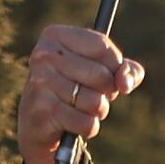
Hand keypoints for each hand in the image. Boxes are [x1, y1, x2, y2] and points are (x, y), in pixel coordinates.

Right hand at [20, 22, 144, 163]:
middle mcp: (44, 55)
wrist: (38, 123)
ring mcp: (41, 82)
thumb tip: (125, 83)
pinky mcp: (43, 111)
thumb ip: (126, 70)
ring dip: (98, 111)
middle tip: (94, 94)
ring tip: (83, 109)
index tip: (110, 75)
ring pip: (95, 102)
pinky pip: (86, 123)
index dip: (116, 66)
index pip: (102, 46)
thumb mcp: (101, 70)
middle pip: (101, 75)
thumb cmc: (74, 89)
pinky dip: (89, 128)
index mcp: (55, 35)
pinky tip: (75, 124)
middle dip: (107, 92)